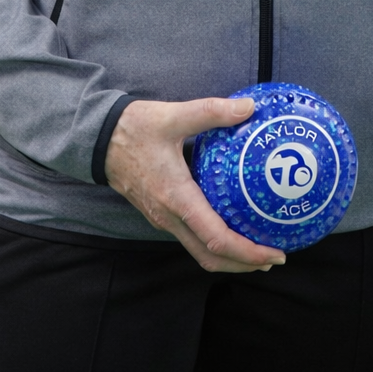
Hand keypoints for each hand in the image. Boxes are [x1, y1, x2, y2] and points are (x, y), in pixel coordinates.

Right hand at [104, 96, 286, 272]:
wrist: (97, 139)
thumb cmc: (133, 128)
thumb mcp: (174, 115)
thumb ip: (212, 111)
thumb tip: (248, 107)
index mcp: (177, 198)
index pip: (216, 239)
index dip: (247, 252)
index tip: (273, 253)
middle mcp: (169, 217)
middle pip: (210, 257)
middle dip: (244, 263)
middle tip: (275, 257)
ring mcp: (163, 218)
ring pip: (199, 252)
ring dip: (230, 258)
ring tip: (257, 249)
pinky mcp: (160, 214)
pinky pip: (191, 239)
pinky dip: (215, 244)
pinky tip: (230, 227)